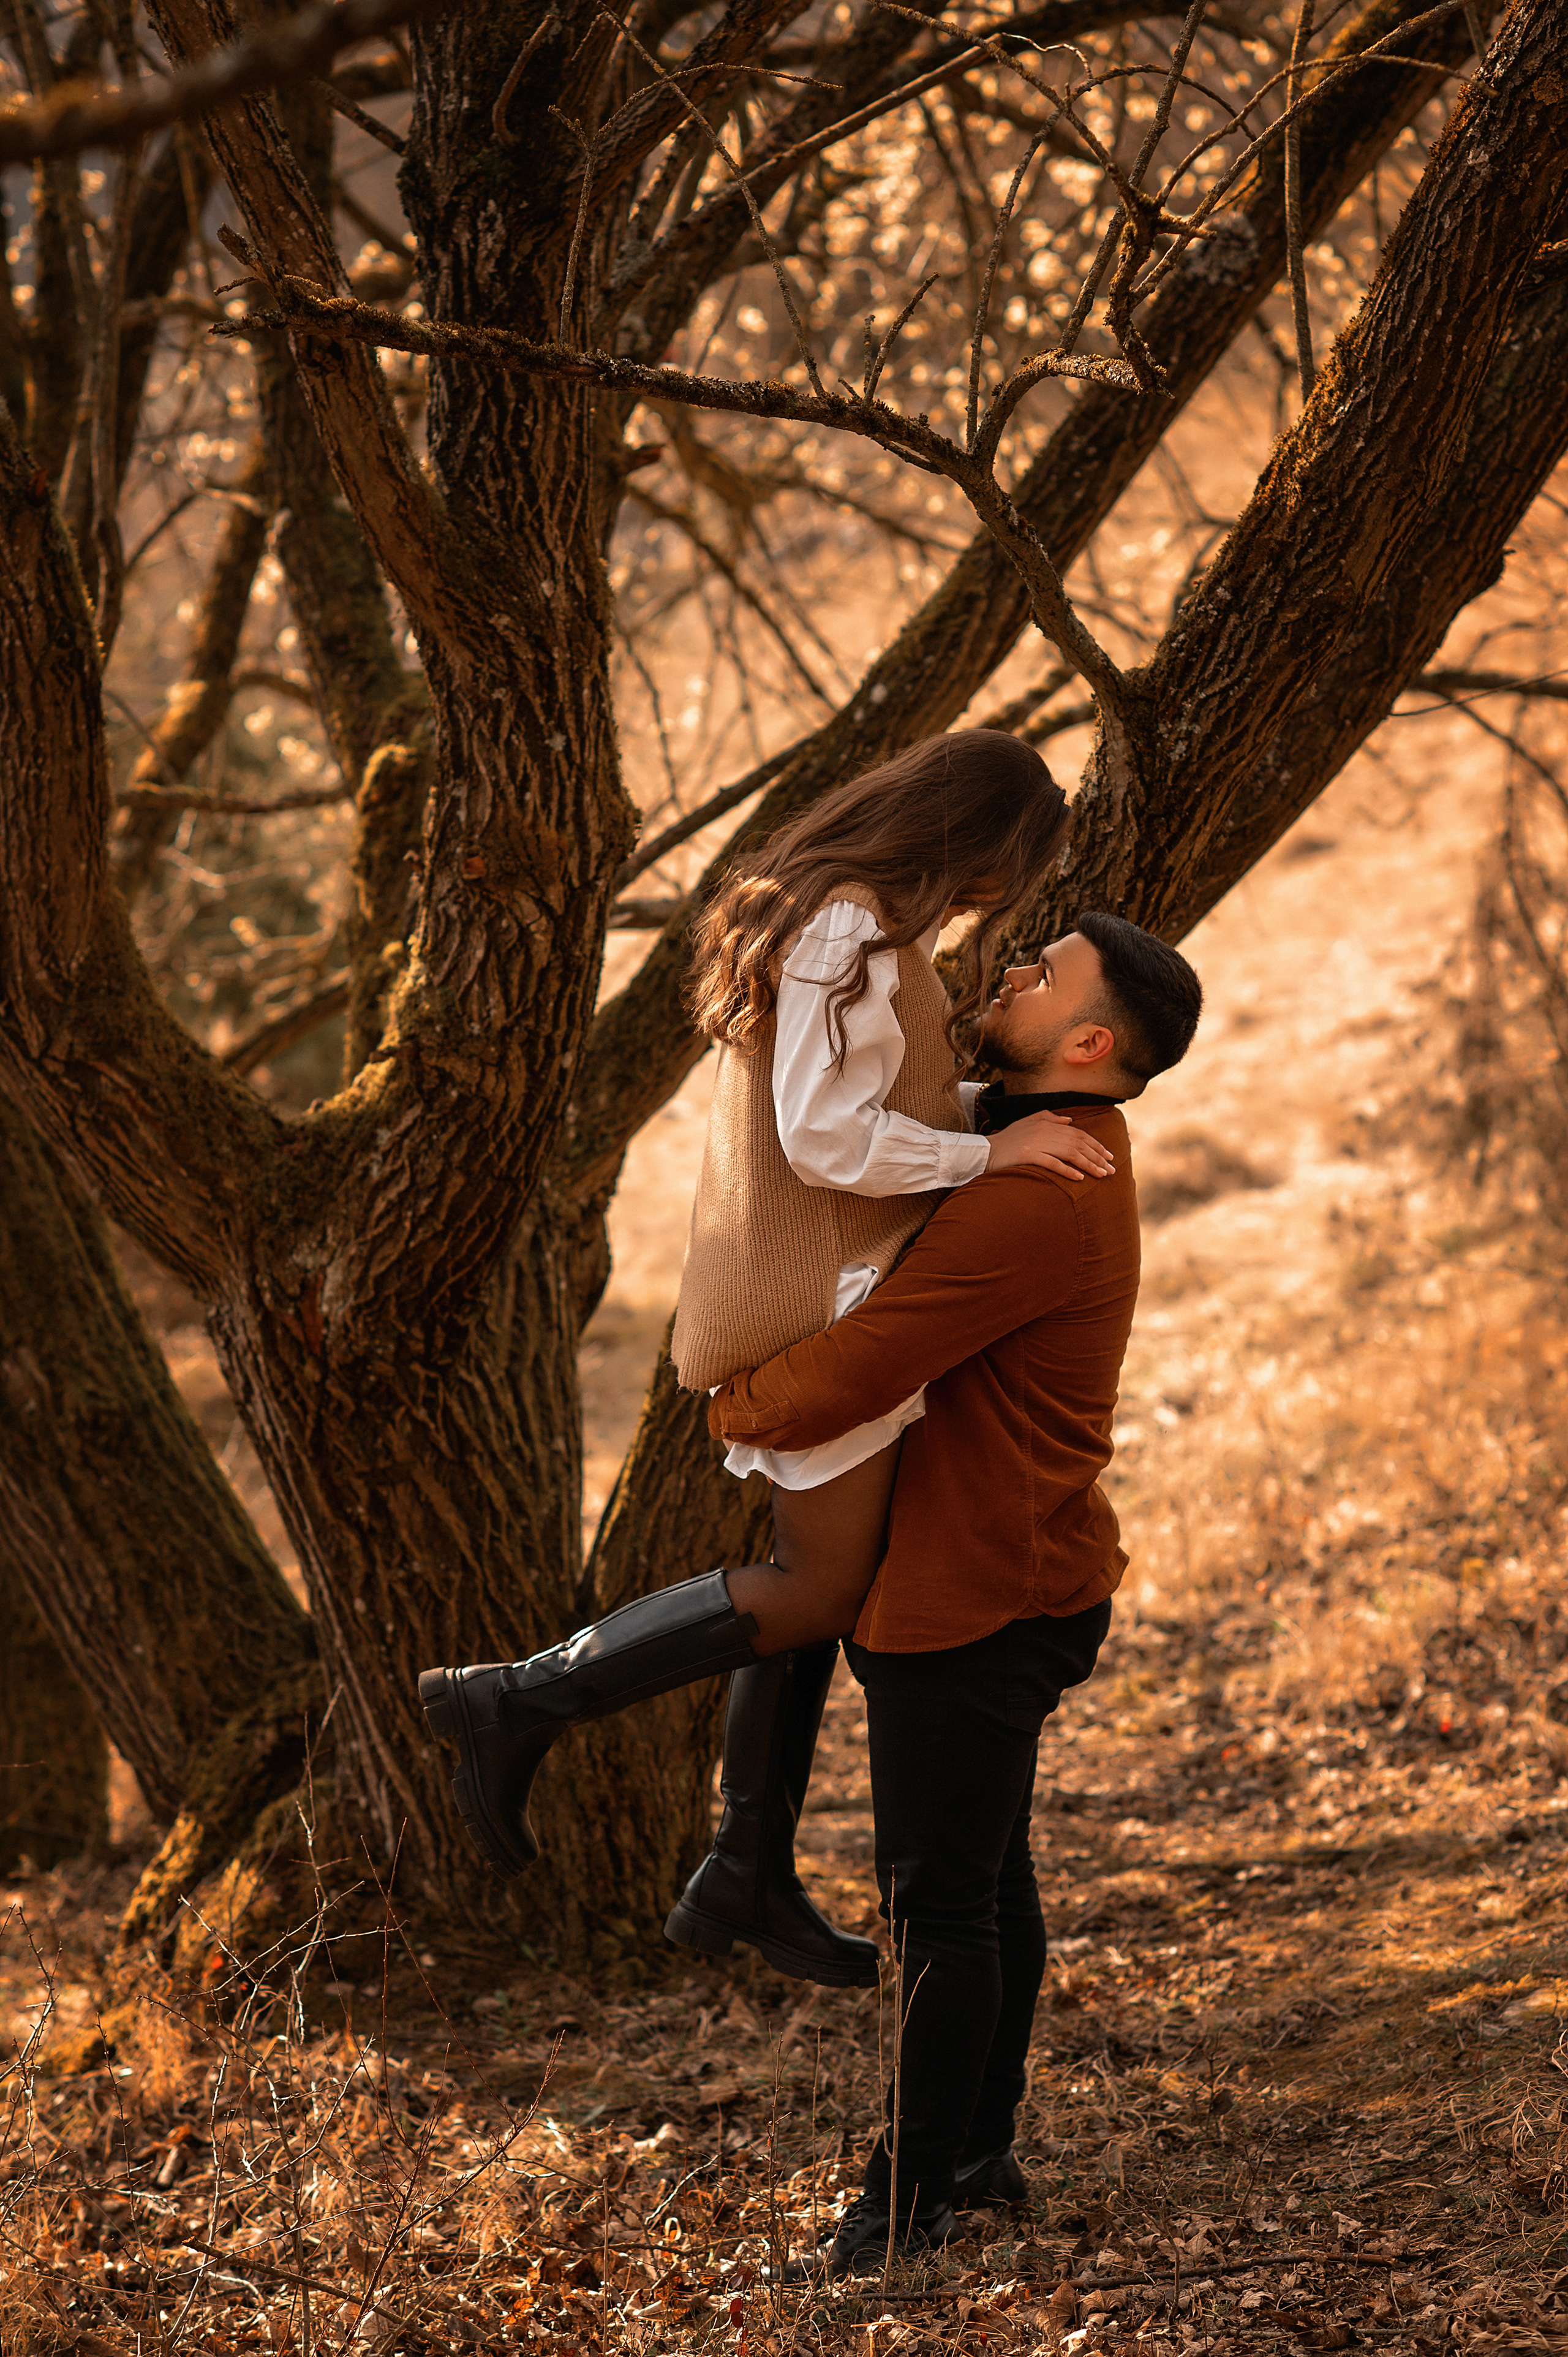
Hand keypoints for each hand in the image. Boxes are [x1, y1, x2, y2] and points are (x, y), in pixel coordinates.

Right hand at [984, 1109, 1115, 1181]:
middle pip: (1078, 1143)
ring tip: (1102, 1175)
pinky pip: (1052, 1163)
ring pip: (1069, 1153)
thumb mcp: (1028, 1122)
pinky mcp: (1027, 1155)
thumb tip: (1070, 1120)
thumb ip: (1049, 1118)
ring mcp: (1036, 1143)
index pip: (1078, 1134)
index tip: (1109, 1156)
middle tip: (1112, 1169)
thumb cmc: (1007, 1139)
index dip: (1096, 1145)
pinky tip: (1079, 1178)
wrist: (984, 1150)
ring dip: (1088, 1165)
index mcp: (1047, 1122)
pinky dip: (1067, 1170)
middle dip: (1097, 1157)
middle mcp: (1044, 1130)